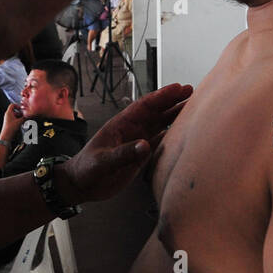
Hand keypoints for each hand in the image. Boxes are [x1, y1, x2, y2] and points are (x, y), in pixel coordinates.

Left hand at [0, 103, 23, 140]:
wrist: (6, 136)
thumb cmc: (10, 128)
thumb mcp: (19, 122)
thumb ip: (25, 118)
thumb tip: (29, 115)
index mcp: (8, 112)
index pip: (12, 105)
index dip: (18, 106)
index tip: (22, 109)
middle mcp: (8, 115)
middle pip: (15, 111)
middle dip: (21, 114)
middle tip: (25, 116)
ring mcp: (8, 119)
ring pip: (16, 116)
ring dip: (20, 118)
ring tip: (25, 121)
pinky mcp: (9, 123)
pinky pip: (15, 120)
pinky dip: (19, 121)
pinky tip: (22, 124)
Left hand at [58, 83, 191, 204]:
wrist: (81, 185)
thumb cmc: (86, 169)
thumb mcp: (102, 161)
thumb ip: (123, 154)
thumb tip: (146, 145)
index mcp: (121, 124)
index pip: (144, 106)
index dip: (162, 96)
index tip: (178, 88)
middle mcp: (132, 130)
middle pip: (156, 112)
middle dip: (173, 101)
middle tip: (192, 91)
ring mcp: (136, 142)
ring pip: (159, 125)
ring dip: (174, 116)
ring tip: (192, 108)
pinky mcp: (140, 156)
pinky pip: (159, 142)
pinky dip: (171, 136)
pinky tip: (182, 132)